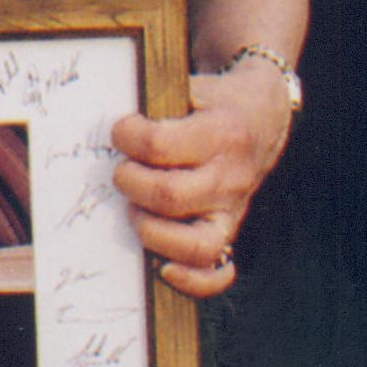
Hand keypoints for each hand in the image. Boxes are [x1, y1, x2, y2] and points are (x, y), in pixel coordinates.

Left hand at [109, 61, 295, 297]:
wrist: (263, 114)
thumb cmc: (212, 101)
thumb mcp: (190, 86)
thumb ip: (154, 103)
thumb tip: (103, 126)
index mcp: (221, 133)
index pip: (157, 145)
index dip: (126, 136)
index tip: (121, 130)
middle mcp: (230, 177)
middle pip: (167, 196)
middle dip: (129, 183)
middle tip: (122, 170)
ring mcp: (232, 209)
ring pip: (194, 244)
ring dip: (150, 230)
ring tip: (135, 209)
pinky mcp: (230, 230)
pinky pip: (218, 270)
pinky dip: (192, 279)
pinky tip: (163, 268)